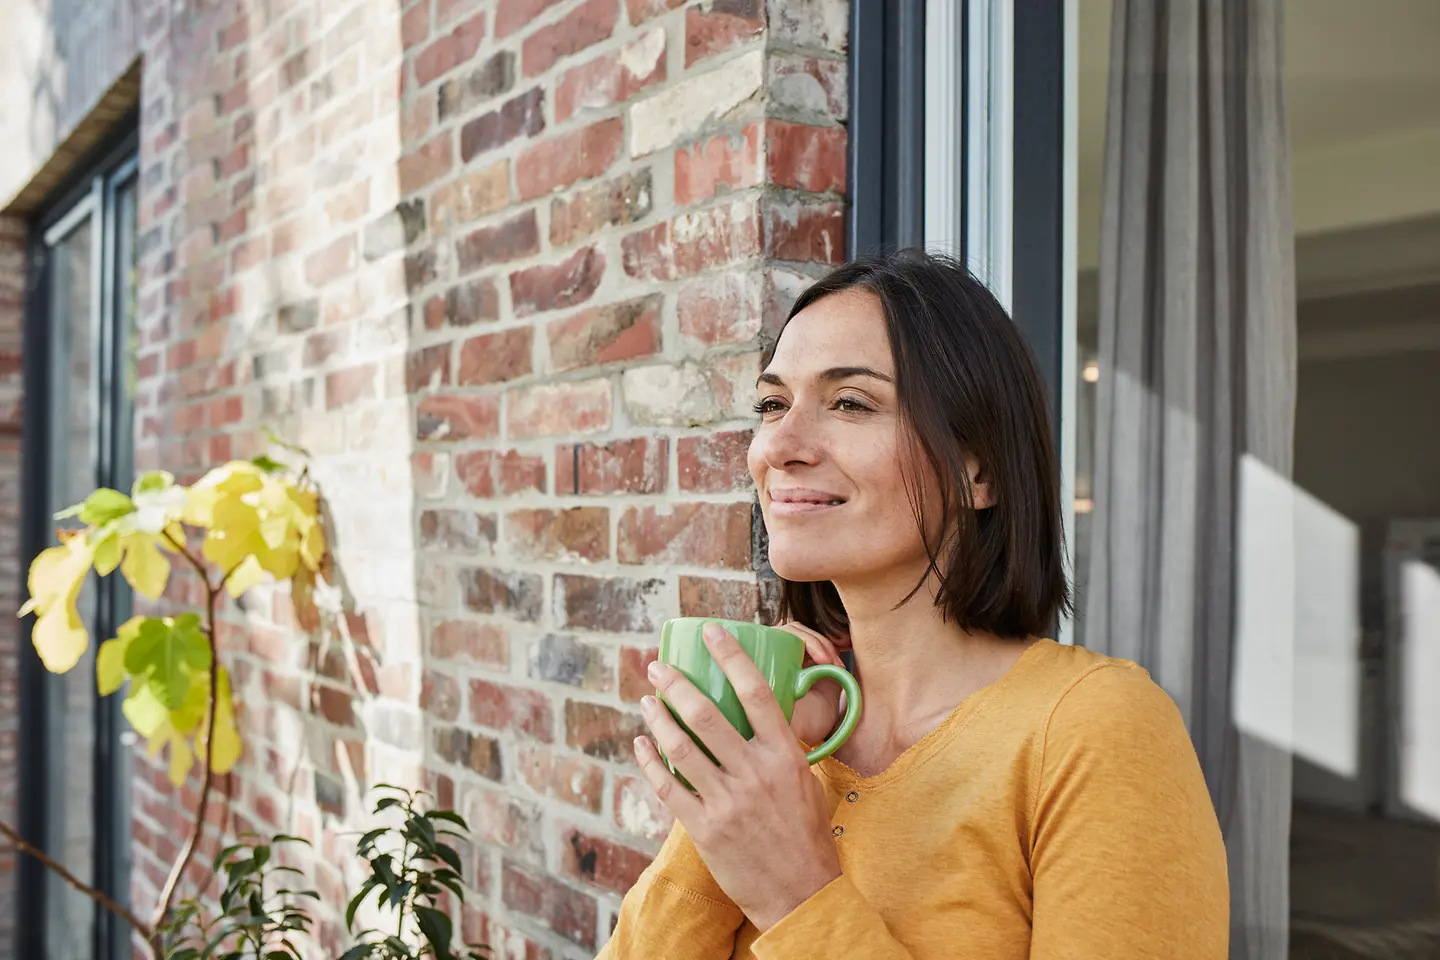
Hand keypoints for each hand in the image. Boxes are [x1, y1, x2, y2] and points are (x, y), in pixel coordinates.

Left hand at [636, 622, 841, 930]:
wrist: (800, 894)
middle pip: (707, 714)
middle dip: (675, 684)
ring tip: (647, 700)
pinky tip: (641, 744)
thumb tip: (757, 712)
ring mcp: (728, 801)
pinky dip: (649, 761)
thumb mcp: (803, 781)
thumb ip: (778, 747)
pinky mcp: (704, 828)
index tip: (710, 631)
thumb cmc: (804, 834)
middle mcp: (756, 773)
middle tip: (657, 666)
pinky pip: (668, 786)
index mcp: (785, 755)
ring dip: (657, 717)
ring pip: (680, 747)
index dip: (731, 655)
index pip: (757, 692)